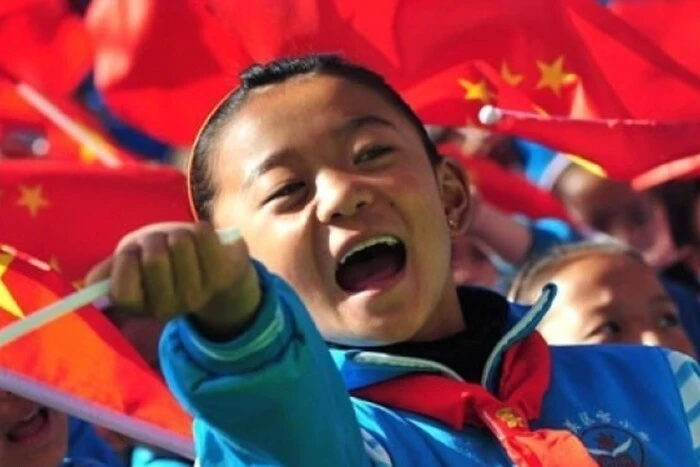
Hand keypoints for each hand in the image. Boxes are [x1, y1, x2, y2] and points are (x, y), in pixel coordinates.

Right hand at [86, 222, 260, 340]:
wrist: (213, 264)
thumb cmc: (163, 260)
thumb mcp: (131, 265)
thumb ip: (108, 272)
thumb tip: (87, 284)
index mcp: (141, 307)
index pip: (122, 290)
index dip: (126, 261)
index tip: (133, 252)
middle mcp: (170, 307)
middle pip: (154, 258)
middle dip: (153, 239)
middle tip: (159, 243)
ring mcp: (199, 293)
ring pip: (180, 242)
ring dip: (178, 232)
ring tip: (182, 242)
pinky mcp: (222, 274)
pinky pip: (204, 235)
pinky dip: (200, 229)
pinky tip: (203, 241)